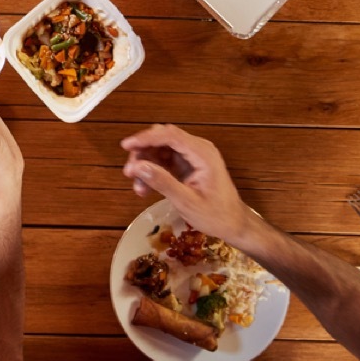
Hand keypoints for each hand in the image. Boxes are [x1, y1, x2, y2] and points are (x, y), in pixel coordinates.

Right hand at [120, 124, 255, 243]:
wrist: (233, 224)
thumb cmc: (215, 215)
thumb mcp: (187, 201)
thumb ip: (162, 182)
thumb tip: (138, 166)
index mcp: (202, 154)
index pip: (170, 135)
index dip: (146, 138)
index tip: (126, 146)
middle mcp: (198, 149)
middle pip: (163, 138)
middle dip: (143, 152)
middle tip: (129, 172)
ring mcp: (192, 156)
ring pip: (160, 148)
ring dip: (145, 163)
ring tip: (138, 186)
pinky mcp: (187, 164)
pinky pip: (164, 159)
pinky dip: (152, 170)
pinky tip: (145, 187)